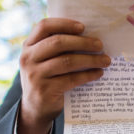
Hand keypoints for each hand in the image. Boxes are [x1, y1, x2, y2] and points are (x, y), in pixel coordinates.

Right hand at [18, 18, 110, 133]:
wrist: (35, 109)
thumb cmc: (46, 78)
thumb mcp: (43, 60)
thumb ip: (56, 48)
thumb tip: (89, 36)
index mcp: (28, 46)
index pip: (44, 27)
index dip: (64, 24)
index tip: (83, 27)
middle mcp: (28, 59)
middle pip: (58, 43)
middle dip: (83, 42)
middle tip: (100, 45)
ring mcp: (35, 75)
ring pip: (67, 61)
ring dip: (90, 59)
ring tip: (105, 60)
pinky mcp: (45, 91)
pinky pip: (71, 79)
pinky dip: (88, 75)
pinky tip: (98, 73)